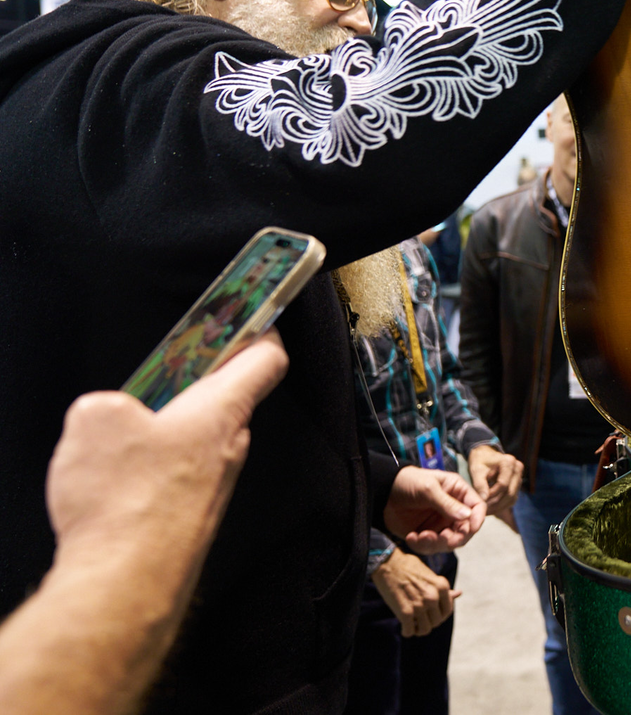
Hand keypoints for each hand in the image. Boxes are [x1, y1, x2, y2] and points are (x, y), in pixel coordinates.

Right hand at [47, 331, 287, 562]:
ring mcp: (213, 488)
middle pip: (227, 402)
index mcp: (220, 411)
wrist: (126, 583)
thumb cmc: (124, 502)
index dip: (260, 332)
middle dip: (195, 386)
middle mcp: (230, 448)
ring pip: (199, 444)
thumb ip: (109, 404)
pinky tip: (117, 485)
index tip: (254, 318)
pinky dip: (153, 474)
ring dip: (168, 434)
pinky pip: (178, 481)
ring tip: (122, 438)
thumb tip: (114, 417)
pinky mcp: (191, 519)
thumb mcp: (95, 419)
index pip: (265, 361)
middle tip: (164, 376)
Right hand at [371, 551, 459, 636]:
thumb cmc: (410, 568)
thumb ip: (443, 589)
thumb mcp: (430, 576)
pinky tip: (404, 626)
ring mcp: (420, 605)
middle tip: (419, 618)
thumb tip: (459, 593)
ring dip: (418, 629)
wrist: (388, 563)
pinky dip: (407, 631)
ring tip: (412, 623)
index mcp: (442, 586)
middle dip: (428, 622)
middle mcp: (434, 597)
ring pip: (425, 630)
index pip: (447, 611)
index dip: (438, 615)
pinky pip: (409, 631)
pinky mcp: (406, 612)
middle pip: (436, 622)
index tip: (430, 614)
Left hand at [384, 467, 484, 552]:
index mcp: (458, 493)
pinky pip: (431, 547)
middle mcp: (453, 511)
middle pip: (466, 530)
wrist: (384, 492)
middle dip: (456, 537)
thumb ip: (447, 503)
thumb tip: (468, 516)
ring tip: (421, 536)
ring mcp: (441, 524)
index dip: (478, 519)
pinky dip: (422, 545)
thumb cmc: (408, 482)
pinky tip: (411, 536)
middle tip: (443, 538)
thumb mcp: (428, 489)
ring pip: (449, 542)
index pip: (477, 507)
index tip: (471, 528)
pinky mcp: (427, 535)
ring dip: (437, 543)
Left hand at [467, 445, 522, 513]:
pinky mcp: (517, 484)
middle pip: (509, 493)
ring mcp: (519, 476)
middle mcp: (517, 468)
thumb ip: (480, 485)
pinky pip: (512, 498)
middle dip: (496, 504)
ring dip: (499, 507)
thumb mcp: (476, 470)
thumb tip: (483, 500)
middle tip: (483, 512)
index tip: (480, 501)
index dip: (492, 495)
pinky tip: (492, 508)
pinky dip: (502, 505)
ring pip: (512, 498)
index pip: (503, 484)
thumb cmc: (480, 461)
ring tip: (486, 512)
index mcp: (508, 462)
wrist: (485, 455)